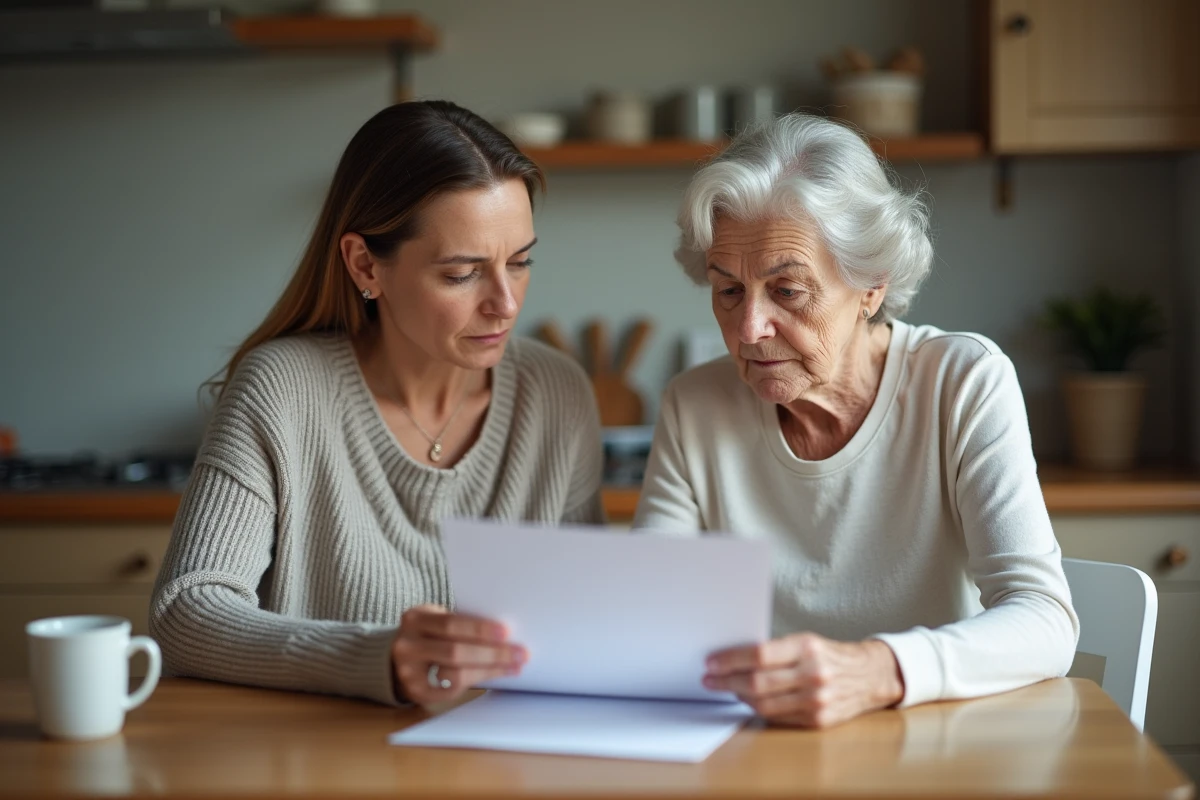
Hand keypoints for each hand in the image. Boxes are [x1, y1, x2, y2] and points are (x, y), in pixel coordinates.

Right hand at [391, 604, 526, 705]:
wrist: (395, 658)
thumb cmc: (428, 635)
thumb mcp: (436, 620)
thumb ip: (460, 624)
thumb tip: (504, 633)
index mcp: (415, 618)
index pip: (451, 623)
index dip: (480, 629)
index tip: (507, 632)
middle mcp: (407, 644)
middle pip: (455, 651)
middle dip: (492, 653)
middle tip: (520, 654)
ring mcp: (408, 670)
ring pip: (454, 673)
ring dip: (489, 670)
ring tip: (512, 667)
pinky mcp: (414, 691)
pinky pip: (449, 690)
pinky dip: (474, 682)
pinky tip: (493, 676)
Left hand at [703, 633, 903, 727]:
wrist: (868, 676)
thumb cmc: (829, 655)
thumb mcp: (806, 641)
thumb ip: (775, 650)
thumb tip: (732, 657)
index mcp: (808, 647)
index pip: (759, 654)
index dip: (730, 660)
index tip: (711, 662)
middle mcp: (813, 673)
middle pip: (757, 682)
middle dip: (727, 681)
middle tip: (710, 679)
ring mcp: (816, 700)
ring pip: (764, 703)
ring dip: (739, 697)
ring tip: (726, 689)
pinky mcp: (818, 720)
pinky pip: (777, 717)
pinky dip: (758, 709)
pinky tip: (749, 700)